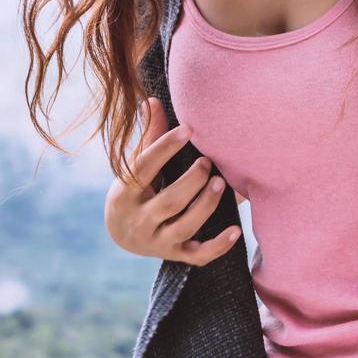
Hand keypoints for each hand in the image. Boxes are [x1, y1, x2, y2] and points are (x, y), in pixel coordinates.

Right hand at [104, 97, 242, 264]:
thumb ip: (148, 136)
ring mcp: (157, 241)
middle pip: (169, 201)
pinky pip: (198, 256)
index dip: (165, 147)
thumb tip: (153, 101)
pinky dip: (218, 246)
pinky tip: (236, 230)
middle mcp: (139, 221)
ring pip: (186, 226)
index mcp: (125, 194)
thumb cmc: (134, 189)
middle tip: (207, 161)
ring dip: (206, 205)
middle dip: (192, 181)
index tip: (188, 129)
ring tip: (220, 182)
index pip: (144, 168)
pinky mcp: (174, 255)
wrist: (121, 233)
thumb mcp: (134, 167)